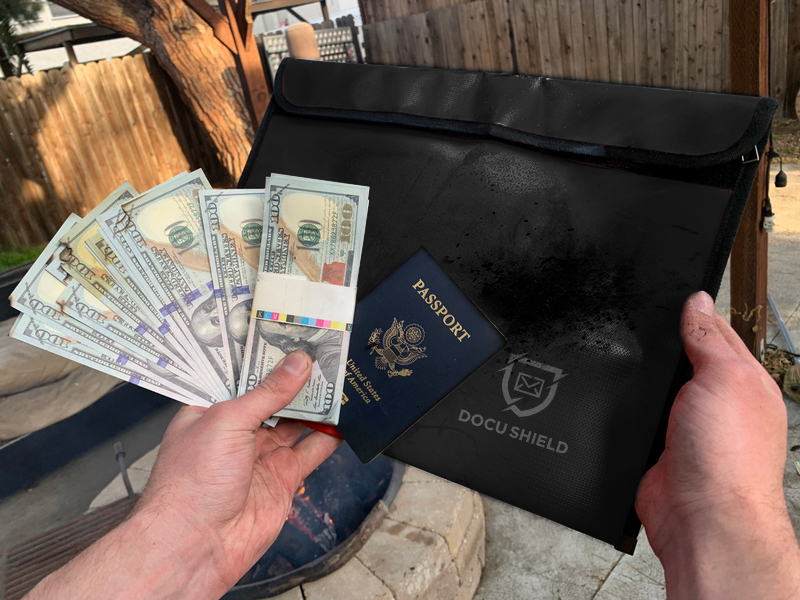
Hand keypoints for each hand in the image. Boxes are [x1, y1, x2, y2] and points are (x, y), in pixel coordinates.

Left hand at [25, 350, 341, 599]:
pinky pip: (312, 450)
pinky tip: (343, 419)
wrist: (196, 545)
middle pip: (274, 396)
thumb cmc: (189, 485)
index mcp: (212, 410)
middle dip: (298, 377)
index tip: (291, 334)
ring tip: (339, 378)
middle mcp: (237, 430)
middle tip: (324, 353)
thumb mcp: (227, 422)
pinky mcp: (283, 477)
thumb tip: (296, 364)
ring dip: (317, 403)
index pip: (243, 375)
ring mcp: (261, 454)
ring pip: (297, 420)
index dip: (267, 356)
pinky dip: (330, 436)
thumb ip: (267, 393)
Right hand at [636, 291, 799, 598]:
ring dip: (645, 378)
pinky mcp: (656, 446)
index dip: (692, 312)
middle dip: (664, 344)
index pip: (715, 332)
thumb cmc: (728, 460)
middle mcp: (714, 402)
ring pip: (657, 386)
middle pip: (682, 357)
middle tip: (643, 326)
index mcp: (742, 380)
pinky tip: (620, 398)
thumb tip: (697, 302)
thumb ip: (708, 340)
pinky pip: (637, 416)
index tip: (669, 291)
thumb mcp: (724, 379)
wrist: (701, 519)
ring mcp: (684, 425)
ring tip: (630, 361)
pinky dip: (628, 407)